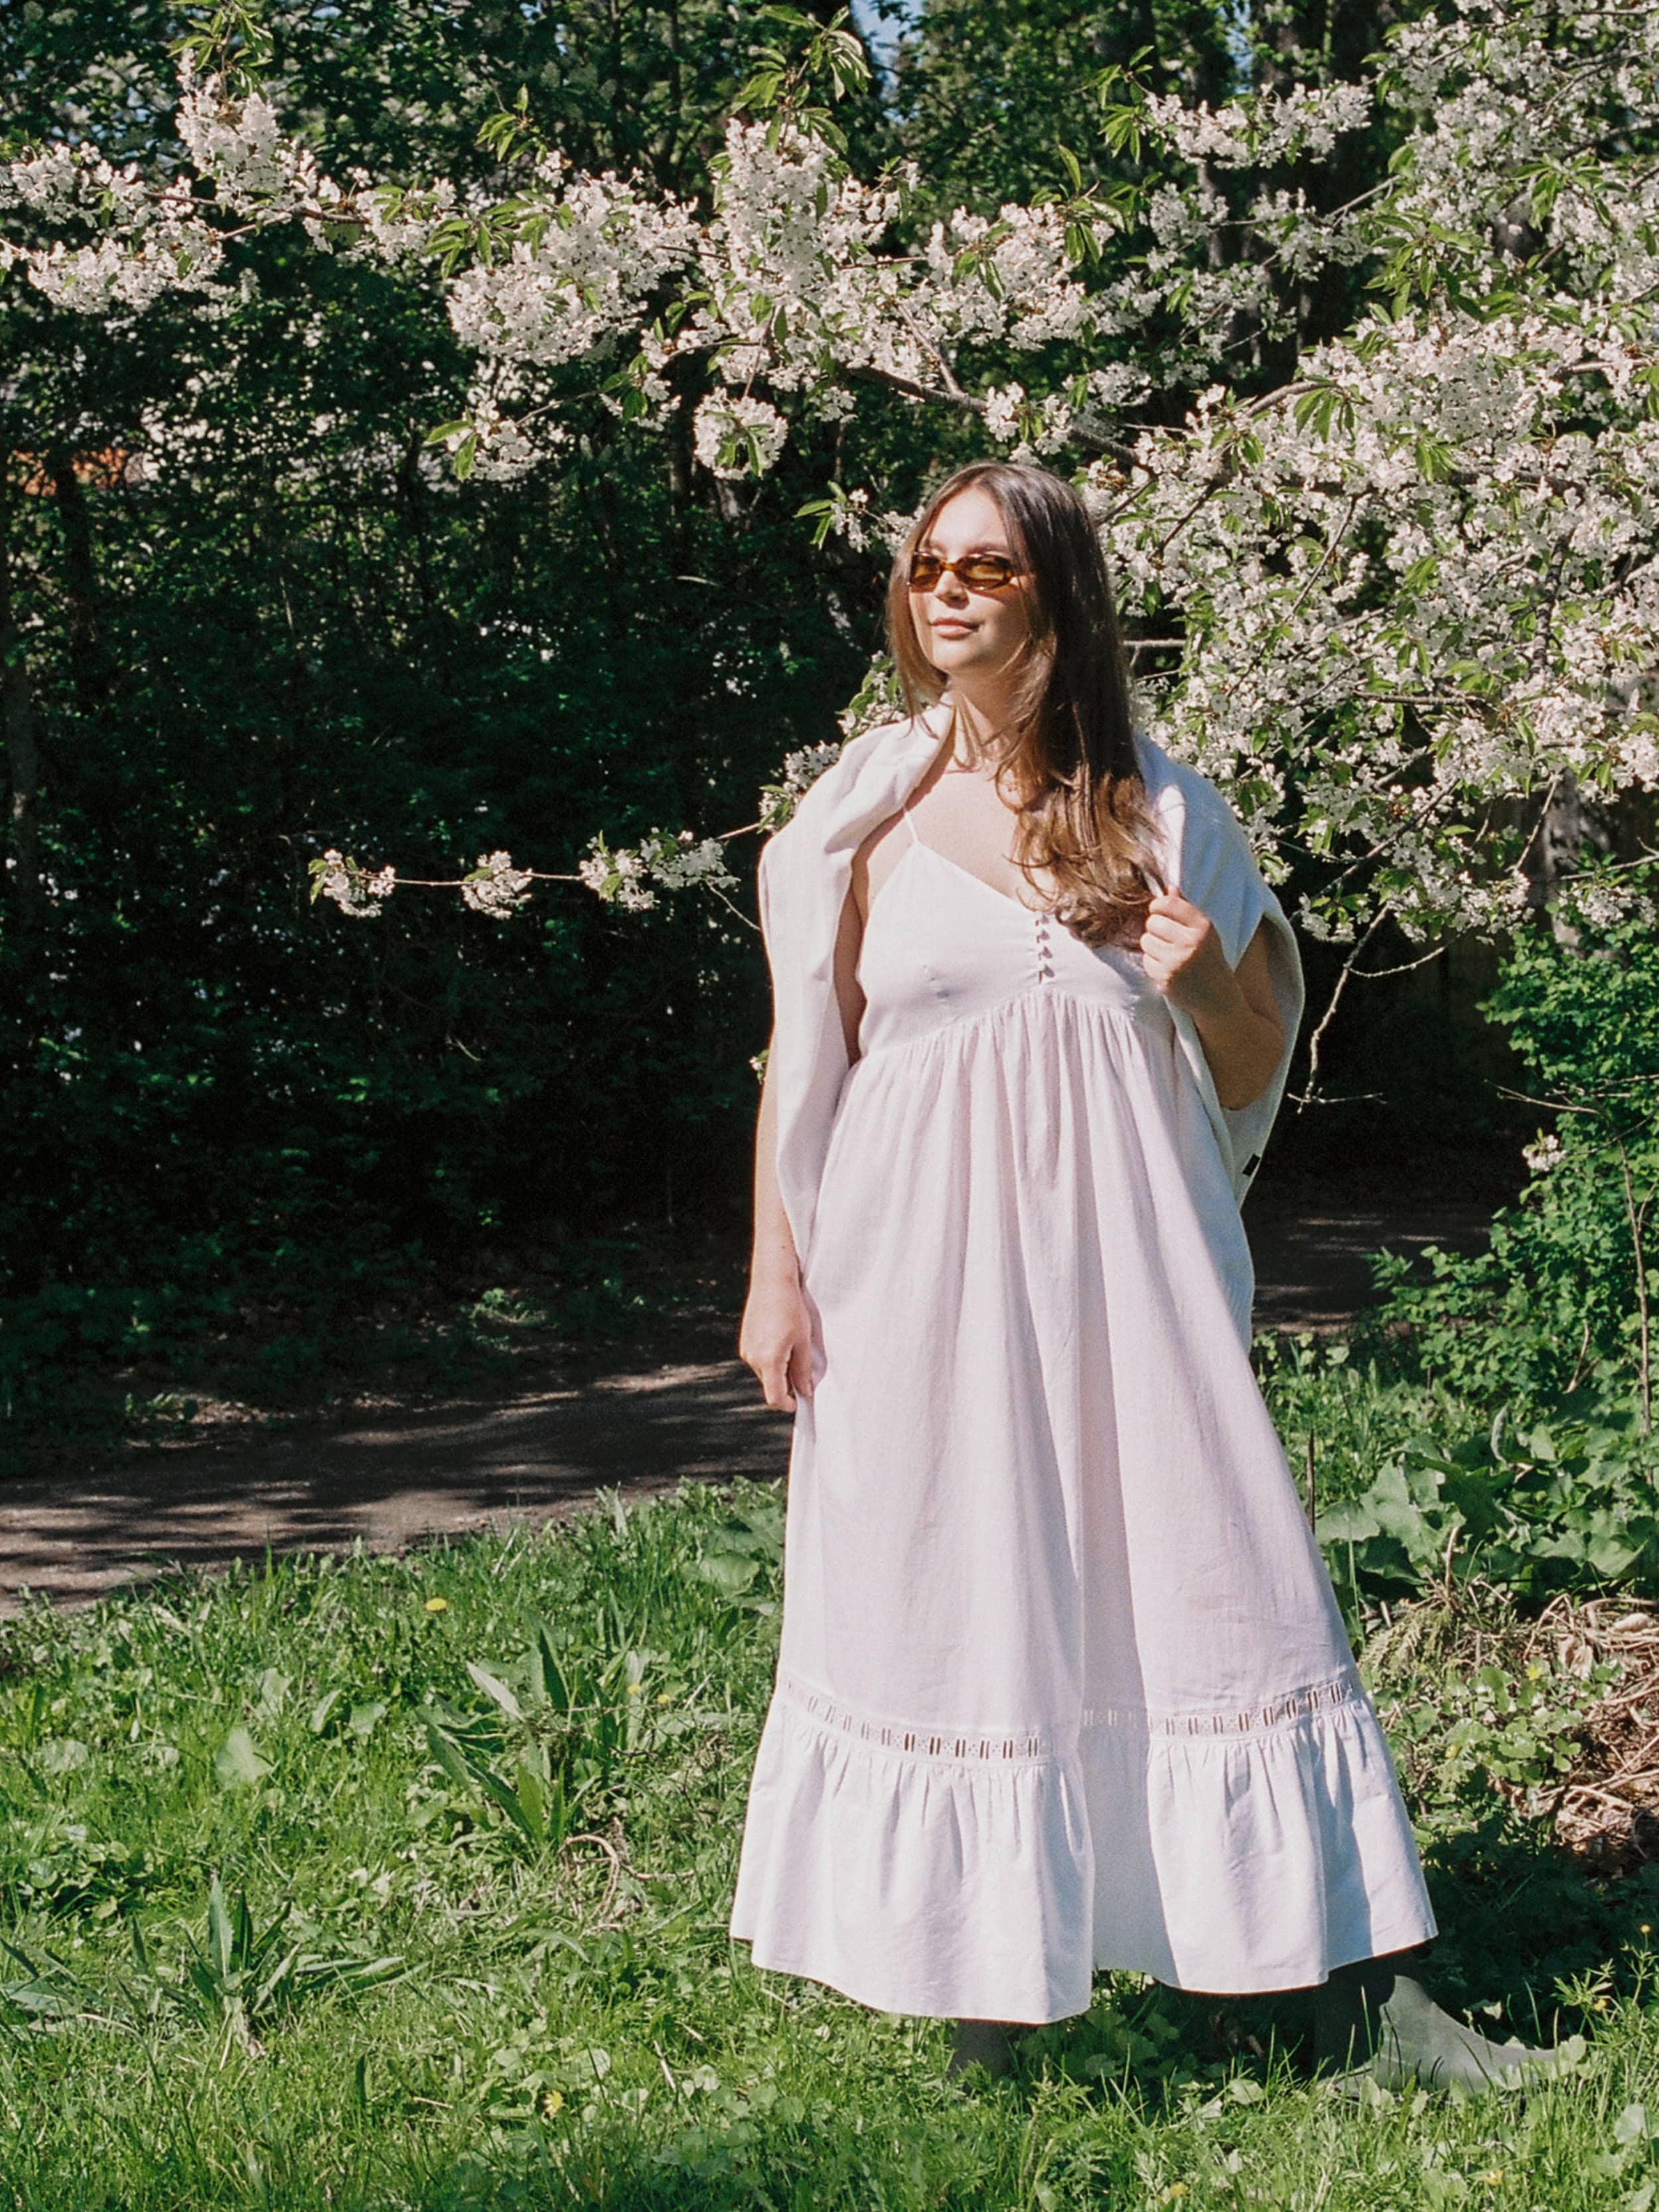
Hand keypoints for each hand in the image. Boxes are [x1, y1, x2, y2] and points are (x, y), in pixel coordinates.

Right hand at [739, 1275, 816, 1411]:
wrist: (772, 1282)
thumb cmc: (790, 1308)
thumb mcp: (803, 1341)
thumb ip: (803, 1370)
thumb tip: (804, 1390)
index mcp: (768, 1361)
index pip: (774, 1397)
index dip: (787, 1404)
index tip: (798, 1403)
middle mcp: (753, 1358)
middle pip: (770, 1384)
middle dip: (786, 1383)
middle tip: (803, 1367)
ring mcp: (746, 1349)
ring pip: (765, 1371)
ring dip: (779, 1369)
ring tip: (793, 1346)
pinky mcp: (745, 1340)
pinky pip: (759, 1359)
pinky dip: (771, 1358)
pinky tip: (782, 1339)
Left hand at [1138, 885, 1239, 1020]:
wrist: (1217, 997)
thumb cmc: (1209, 958)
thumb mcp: (1205, 931)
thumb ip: (1186, 909)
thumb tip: (1168, 888)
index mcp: (1203, 926)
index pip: (1168, 904)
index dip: (1158, 905)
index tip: (1158, 910)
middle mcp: (1190, 942)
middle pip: (1152, 922)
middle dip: (1154, 927)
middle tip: (1165, 936)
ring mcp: (1176, 962)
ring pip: (1145, 941)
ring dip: (1152, 945)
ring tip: (1168, 952)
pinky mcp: (1165, 979)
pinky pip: (1146, 960)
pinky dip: (1153, 962)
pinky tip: (1167, 967)